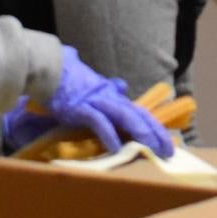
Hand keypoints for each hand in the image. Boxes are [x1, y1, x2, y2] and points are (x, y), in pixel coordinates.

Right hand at [6, 48, 176, 157]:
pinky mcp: (80, 107)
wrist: (47, 67)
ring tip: (152, 150)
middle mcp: (108, 97)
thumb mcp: (91, 83)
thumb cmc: (66, 77)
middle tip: (169, 150)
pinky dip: (109, 134)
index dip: (153, 125)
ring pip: (124, 116)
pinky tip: (117, 148)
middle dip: (155, 133)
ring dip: (141, 133)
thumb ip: (107, 88)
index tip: (167, 140)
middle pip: (138, 114)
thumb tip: (121, 85)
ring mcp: (95, 100)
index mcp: (111, 94)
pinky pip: (98, 121)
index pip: (138, 110)